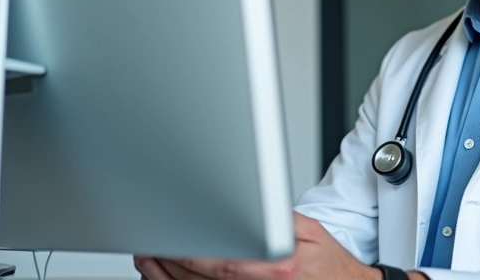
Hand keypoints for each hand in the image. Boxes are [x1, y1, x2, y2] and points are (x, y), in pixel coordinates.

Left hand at [134, 212, 381, 279]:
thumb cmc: (329, 263)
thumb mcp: (311, 229)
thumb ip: (278, 219)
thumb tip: (249, 208)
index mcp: (280, 269)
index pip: (224, 264)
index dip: (189, 255)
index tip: (167, 239)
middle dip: (171, 262)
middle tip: (150, 243)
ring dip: (168, 278)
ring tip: (151, 259)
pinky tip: (168, 277)